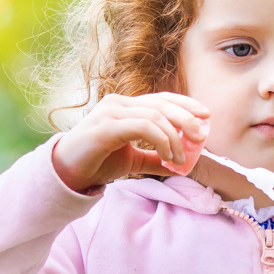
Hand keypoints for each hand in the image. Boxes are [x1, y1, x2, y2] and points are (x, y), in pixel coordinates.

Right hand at [51, 92, 210, 192]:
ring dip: (174, 138)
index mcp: (124, 106)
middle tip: (202, 136)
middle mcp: (118, 103)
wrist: (67, 174)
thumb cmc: (96, 163)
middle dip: (187, 118)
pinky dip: (161, 140)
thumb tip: (180, 164)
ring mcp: (111, 112)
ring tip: (180, 159)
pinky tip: (167, 156)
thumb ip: (154, 158)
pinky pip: (142, 127)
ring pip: (155, 115)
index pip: (161, 98)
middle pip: (162, 103)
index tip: (206, 116)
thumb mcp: (132, 161)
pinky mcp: (106, 126)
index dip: (186, 104)